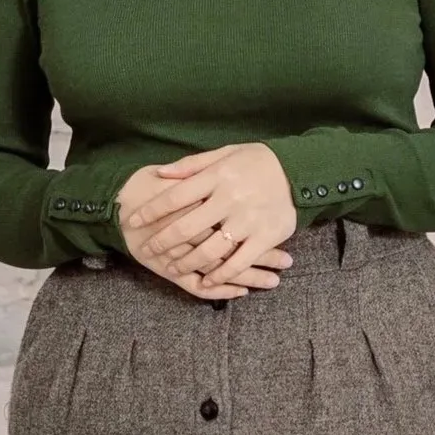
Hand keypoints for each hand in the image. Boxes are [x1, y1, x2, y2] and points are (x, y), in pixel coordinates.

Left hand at [117, 144, 295, 299]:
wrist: (300, 170)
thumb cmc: (258, 161)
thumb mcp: (225, 153)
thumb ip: (192, 165)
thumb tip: (159, 174)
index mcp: (218, 176)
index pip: (176, 196)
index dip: (151, 210)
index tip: (133, 220)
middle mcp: (231, 198)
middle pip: (187, 226)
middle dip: (163, 241)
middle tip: (148, 249)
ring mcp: (248, 219)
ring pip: (210, 249)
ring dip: (188, 263)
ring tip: (173, 268)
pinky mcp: (266, 237)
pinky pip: (239, 262)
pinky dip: (221, 276)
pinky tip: (207, 281)